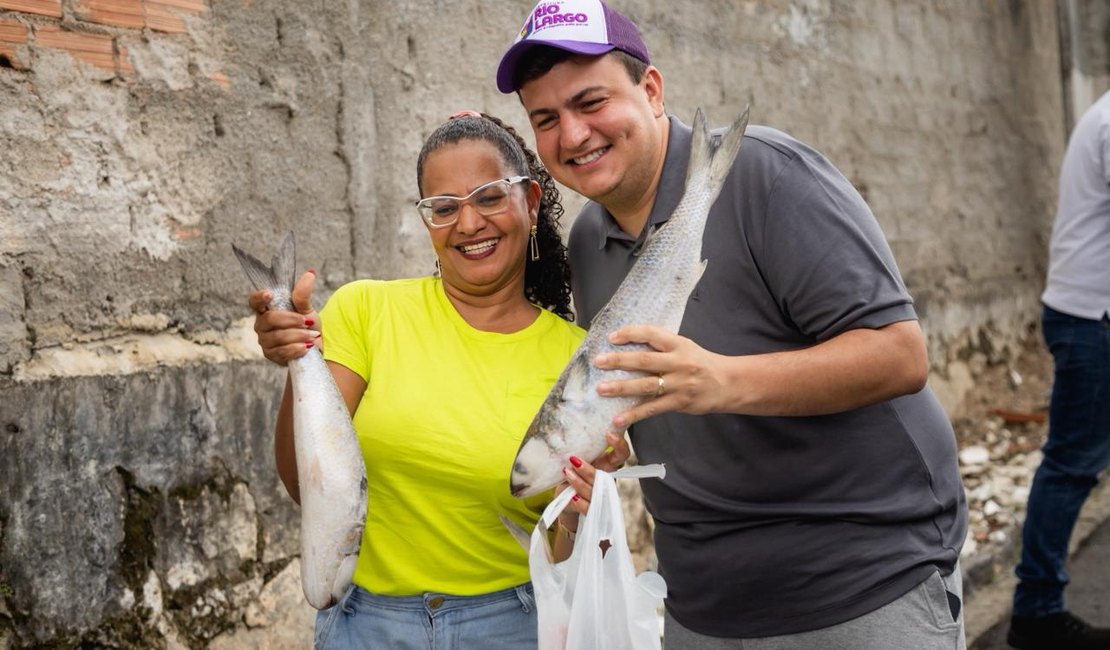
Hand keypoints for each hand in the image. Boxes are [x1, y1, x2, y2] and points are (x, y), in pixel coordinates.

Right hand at [248, 270, 320, 365]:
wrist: (315, 346)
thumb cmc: (307, 325)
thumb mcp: (307, 308)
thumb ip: (303, 294)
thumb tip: (310, 273)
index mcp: (266, 309)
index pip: (254, 301)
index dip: (259, 297)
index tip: (269, 294)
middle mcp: (261, 324)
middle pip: (269, 319)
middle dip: (292, 320)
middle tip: (308, 322)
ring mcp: (265, 341)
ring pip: (278, 337)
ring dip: (298, 335)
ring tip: (312, 335)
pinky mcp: (271, 355)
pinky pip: (282, 351)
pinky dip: (297, 348)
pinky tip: (307, 347)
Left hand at [555, 431, 630, 529]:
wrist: (567, 504)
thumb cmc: (573, 479)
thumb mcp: (574, 463)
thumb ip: (576, 454)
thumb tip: (562, 438)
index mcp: (606, 466)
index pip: (621, 454)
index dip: (619, 445)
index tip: (609, 433)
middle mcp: (606, 481)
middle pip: (605, 477)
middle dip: (589, 470)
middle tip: (574, 460)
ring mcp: (600, 497)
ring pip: (595, 492)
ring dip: (580, 483)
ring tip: (567, 473)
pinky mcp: (591, 511)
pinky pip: (588, 508)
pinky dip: (580, 503)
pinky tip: (572, 497)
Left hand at [594, 324, 726, 428]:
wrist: (728, 383)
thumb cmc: (701, 363)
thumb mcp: (685, 347)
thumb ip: (662, 347)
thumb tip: (628, 347)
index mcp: (678, 344)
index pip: (651, 334)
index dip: (631, 333)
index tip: (612, 337)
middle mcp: (678, 362)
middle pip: (644, 360)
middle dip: (619, 360)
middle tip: (599, 361)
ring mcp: (679, 384)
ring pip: (646, 385)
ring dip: (621, 387)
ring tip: (601, 389)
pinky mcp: (679, 402)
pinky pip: (652, 409)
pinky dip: (634, 414)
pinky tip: (618, 419)